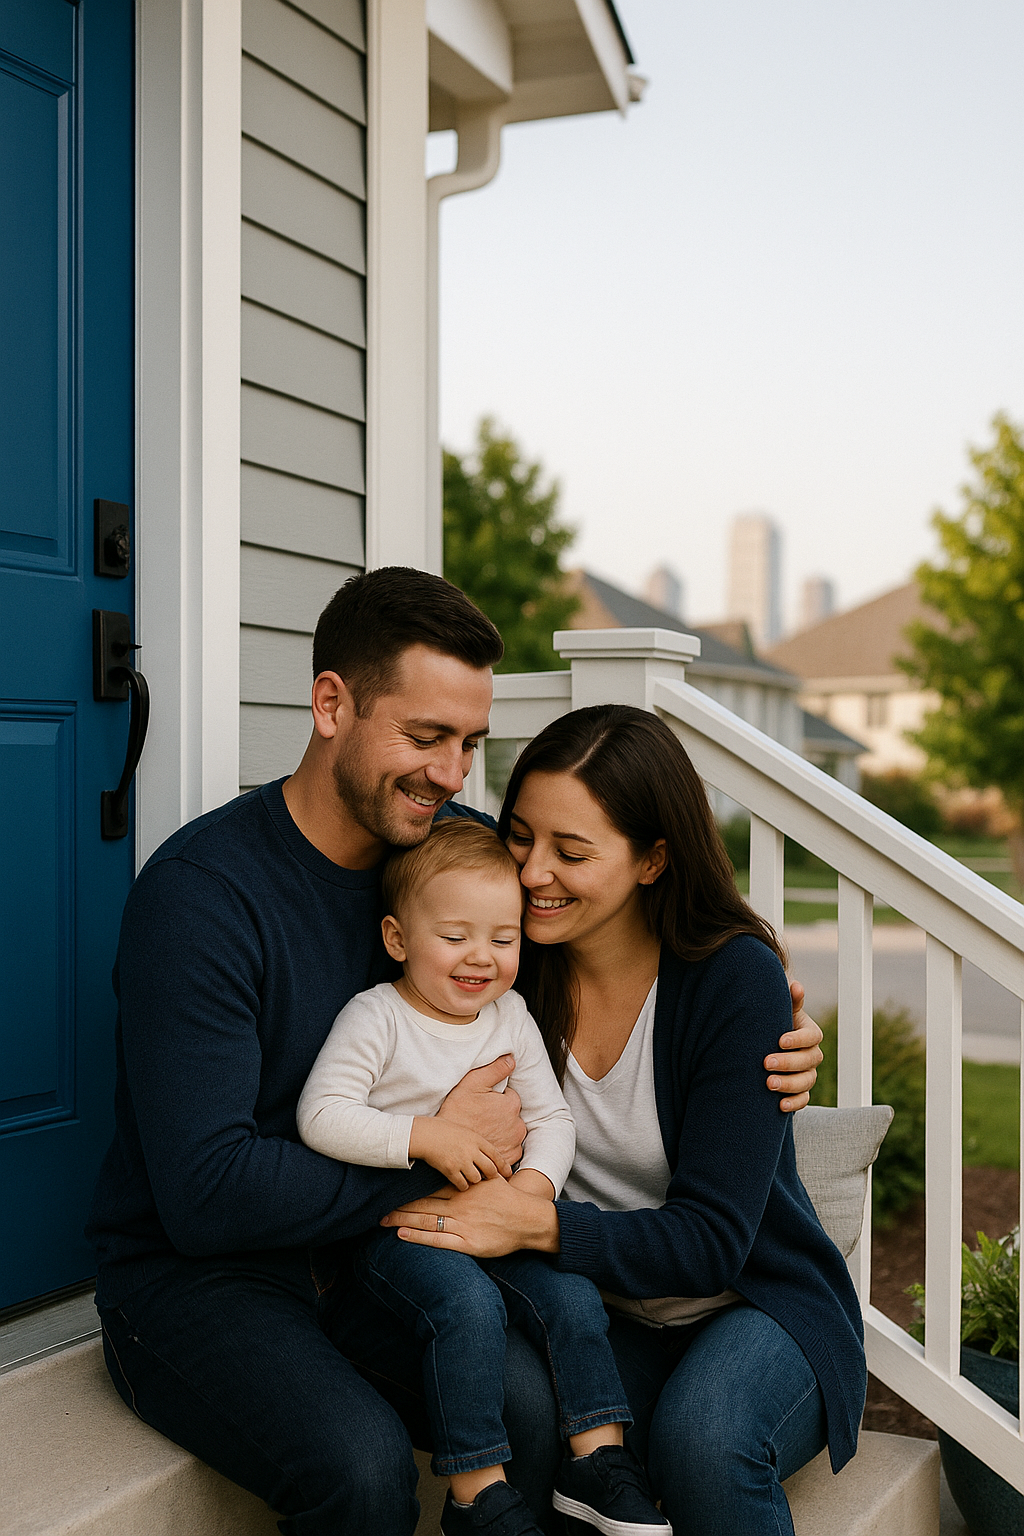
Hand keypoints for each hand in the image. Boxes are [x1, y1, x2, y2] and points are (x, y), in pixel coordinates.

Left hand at [381, 1177, 559, 1257]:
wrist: (528, 1220)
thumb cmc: (508, 1200)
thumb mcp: (489, 1181)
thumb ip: (470, 1176)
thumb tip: (455, 1165)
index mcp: (464, 1189)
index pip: (431, 1187)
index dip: (410, 1187)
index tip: (391, 1186)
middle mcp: (460, 1205)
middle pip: (423, 1203)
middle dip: (400, 1204)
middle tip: (379, 1205)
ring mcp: (463, 1225)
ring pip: (426, 1220)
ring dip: (403, 1219)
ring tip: (383, 1219)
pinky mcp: (467, 1243)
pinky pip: (438, 1240)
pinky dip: (418, 1237)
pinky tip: (402, 1234)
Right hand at [409, 1116, 511, 1190]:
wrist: (425, 1134)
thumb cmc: (441, 1129)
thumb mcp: (463, 1130)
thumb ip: (475, 1141)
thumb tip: (484, 1151)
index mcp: (476, 1139)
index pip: (496, 1155)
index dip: (504, 1166)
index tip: (508, 1173)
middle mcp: (472, 1151)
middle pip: (490, 1169)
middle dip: (491, 1175)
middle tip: (489, 1179)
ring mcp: (462, 1161)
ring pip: (477, 1179)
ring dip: (475, 1180)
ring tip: (471, 1178)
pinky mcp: (451, 1170)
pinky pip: (463, 1184)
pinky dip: (463, 1186)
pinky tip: (460, 1183)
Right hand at [436, 1055, 526, 1165]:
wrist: (444, 1143)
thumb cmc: (457, 1112)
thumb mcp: (473, 1083)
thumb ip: (495, 1069)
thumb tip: (512, 1059)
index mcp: (511, 1105)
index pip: (511, 1098)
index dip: (496, 1100)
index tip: (483, 1105)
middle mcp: (517, 1126)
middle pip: (513, 1117)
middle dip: (501, 1117)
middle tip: (481, 1119)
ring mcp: (513, 1144)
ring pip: (512, 1135)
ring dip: (503, 1134)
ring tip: (483, 1133)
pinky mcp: (507, 1159)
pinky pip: (510, 1152)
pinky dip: (501, 1149)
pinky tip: (487, 1145)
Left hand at [764, 980, 822, 1112]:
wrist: (766, 1043)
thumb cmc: (773, 1023)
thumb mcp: (779, 1011)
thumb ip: (789, 1002)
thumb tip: (796, 985)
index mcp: (809, 1033)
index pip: (812, 1037)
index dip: (798, 1039)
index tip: (780, 1040)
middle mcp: (812, 1055)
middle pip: (808, 1061)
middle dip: (788, 1063)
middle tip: (766, 1063)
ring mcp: (808, 1074)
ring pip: (807, 1081)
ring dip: (789, 1084)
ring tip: (768, 1084)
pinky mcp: (801, 1091)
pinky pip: (804, 1099)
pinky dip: (794, 1104)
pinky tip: (779, 1106)